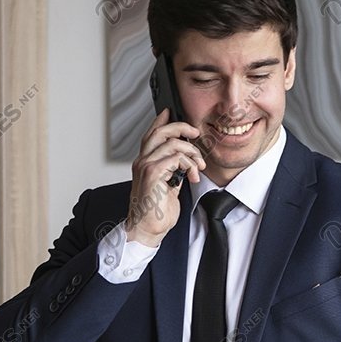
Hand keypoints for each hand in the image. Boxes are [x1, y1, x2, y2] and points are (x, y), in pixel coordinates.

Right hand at [125, 109, 205, 245]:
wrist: (147, 229)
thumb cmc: (156, 211)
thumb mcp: (168, 185)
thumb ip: (172, 170)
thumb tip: (185, 159)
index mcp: (144, 162)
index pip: (151, 134)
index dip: (161, 120)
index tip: (171, 112)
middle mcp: (142, 161)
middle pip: (160, 131)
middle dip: (182, 127)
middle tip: (196, 134)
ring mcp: (145, 166)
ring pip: (172, 143)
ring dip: (192, 152)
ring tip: (198, 166)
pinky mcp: (153, 174)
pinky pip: (176, 158)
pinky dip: (189, 164)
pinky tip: (193, 176)